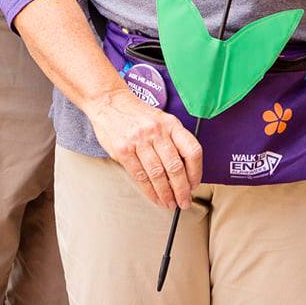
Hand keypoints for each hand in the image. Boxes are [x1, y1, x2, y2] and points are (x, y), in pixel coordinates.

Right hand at [84, 86, 203, 209]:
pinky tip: (154, 197)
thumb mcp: (162, 120)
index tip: (194, 185)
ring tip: (169, 203)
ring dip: (166, 193)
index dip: (196, 172)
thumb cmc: (138, 114)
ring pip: (158, 174)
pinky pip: (139, 175)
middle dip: (182, 190)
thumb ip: (173, 141)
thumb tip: (185, 172)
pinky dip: (149, 191)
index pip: (192, 150)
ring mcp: (139, 140)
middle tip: (184, 202)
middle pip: (175, 167)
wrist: (110, 101)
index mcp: (171, 124)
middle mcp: (157, 131)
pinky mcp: (123, 150)